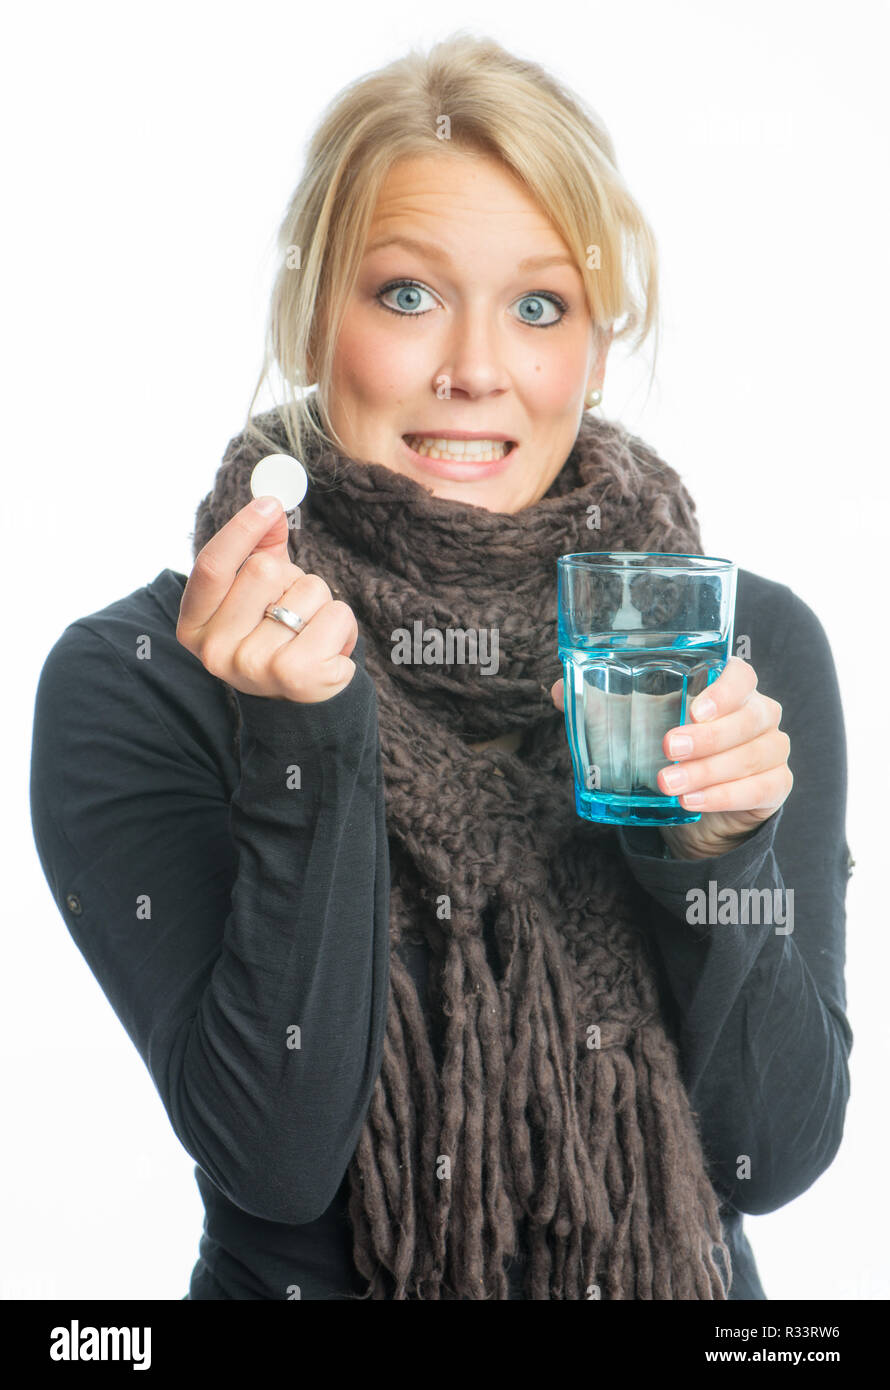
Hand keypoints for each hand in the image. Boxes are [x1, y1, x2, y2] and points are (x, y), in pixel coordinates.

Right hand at [177, 496, 358, 703]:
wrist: (304, 710)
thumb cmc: (277, 642)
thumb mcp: (258, 598)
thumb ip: (259, 550)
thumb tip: (271, 505)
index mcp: (194, 628)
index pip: (212, 566)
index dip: (241, 529)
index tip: (269, 503)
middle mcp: (215, 652)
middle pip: (265, 570)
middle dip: (293, 578)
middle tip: (294, 611)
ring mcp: (253, 667)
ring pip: (309, 589)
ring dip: (322, 605)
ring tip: (312, 635)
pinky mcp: (296, 676)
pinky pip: (336, 614)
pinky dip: (344, 625)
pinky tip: (331, 652)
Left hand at [549, 656, 792, 858]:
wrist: (691, 808)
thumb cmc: (665, 752)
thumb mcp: (632, 727)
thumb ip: (599, 705)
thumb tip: (559, 691)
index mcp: (728, 690)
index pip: (742, 675)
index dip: (725, 689)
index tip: (694, 707)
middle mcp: (758, 714)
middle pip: (752, 716)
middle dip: (709, 736)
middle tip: (668, 750)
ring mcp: (771, 750)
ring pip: (755, 755)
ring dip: (710, 770)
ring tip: (669, 785)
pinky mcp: (775, 786)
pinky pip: (763, 788)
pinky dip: (725, 796)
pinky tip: (693, 802)